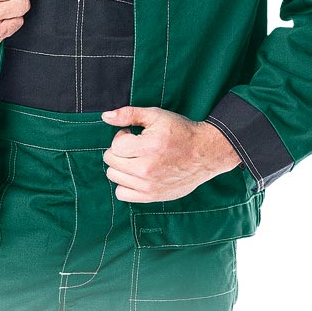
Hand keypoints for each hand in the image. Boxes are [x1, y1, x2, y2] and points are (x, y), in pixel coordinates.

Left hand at [101, 105, 241, 202]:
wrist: (205, 153)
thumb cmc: (181, 132)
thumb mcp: (156, 115)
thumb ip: (129, 114)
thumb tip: (105, 117)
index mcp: (149, 147)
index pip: (116, 146)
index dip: (122, 136)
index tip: (132, 134)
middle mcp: (147, 169)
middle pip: (111, 161)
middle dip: (119, 150)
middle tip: (135, 146)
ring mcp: (149, 186)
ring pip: (114, 177)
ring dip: (121, 166)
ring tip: (137, 159)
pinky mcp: (153, 196)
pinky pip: (122, 194)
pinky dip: (125, 184)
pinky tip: (136, 173)